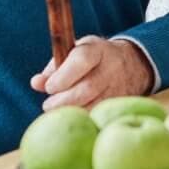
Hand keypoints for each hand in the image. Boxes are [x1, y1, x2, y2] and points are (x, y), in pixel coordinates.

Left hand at [30, 35, 153, 109]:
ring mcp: (119, 86)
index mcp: (97, 50)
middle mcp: (111, 67)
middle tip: (48, 105)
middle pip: (88, 88)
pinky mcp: (121, 103)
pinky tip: (74, 116)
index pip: (82, 60)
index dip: (63, 76)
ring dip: (71, 112)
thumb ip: (54, 68)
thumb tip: (37, 83)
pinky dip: (83, 118)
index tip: (50, 87)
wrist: (132, 63)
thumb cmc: (93, 59)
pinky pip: (99, 115)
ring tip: (59, 111)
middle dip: (63, 100)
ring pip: (94, 105)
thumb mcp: (74, 53)